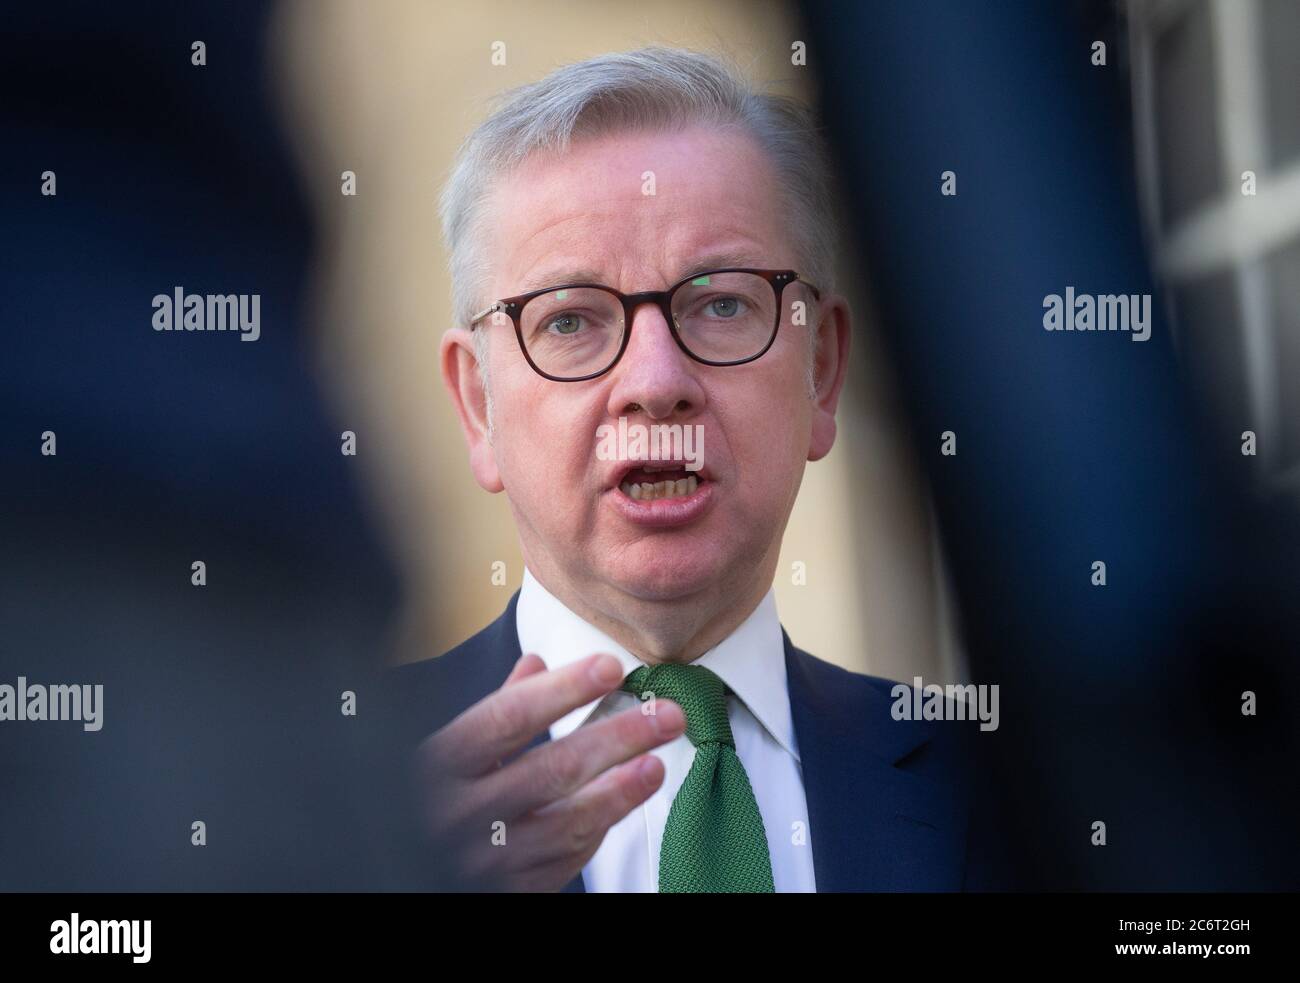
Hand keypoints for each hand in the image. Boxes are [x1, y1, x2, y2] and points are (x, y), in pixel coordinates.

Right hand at [414, 651, 684, 890]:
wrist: (395, 865)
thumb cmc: (424, 799)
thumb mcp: (443, 751)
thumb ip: (494, 710)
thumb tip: (537, 662)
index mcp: (438, 764)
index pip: (509, 718)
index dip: (563, 691)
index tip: (610, 667)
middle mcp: (458, 813)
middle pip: (551, 769)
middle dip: (617, 739)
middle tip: (666, 714)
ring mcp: (483, 859)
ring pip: (566, 825)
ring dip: (619, 792)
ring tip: (656, 762)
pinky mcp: (507, 892)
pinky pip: (563, 862)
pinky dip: (595, 831)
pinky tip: (620, 803)